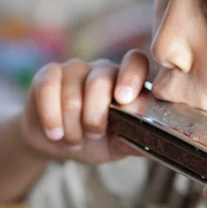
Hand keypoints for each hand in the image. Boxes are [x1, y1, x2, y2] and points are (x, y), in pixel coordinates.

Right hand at [19, 49, 149, 163]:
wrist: (56, 143)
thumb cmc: (92, 141)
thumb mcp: (115, 145)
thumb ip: (133, 140)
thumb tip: (158, 141)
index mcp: (125, 82)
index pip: (135, 62)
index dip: (131, 76)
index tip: (124, 100)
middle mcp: (102, 69)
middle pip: (101, 80)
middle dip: (95, 116)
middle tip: (94, 135)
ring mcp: (75, 69)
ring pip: (73, 93)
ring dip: (73, 126)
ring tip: (74, 140)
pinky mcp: (48, 74)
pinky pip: (49, 89)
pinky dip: (52, 117)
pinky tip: (55, 132)